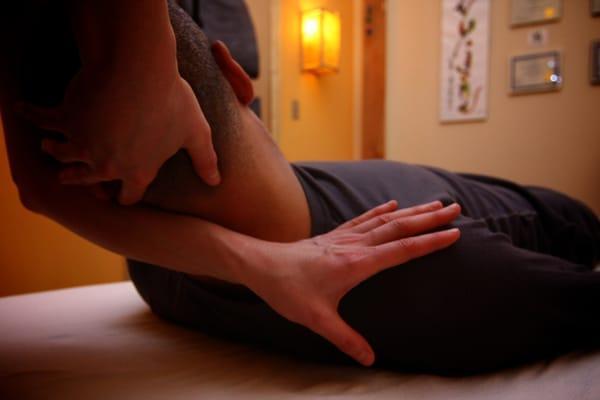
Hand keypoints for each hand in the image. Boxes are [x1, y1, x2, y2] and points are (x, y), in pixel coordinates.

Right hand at [16, 63, 219, 204]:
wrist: (140, 70)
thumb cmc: (172, 101)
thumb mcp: (196, 132)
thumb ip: (205, 160)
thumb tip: (217, 182)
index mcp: (139, 172)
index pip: (129, 197)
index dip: (123, 197)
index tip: (115, 196)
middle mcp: (108, 165)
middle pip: (87, 182)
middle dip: (79, 180)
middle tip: (70, 178)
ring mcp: (83, 145)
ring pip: (62, 157)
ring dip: (55, 151)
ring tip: (51, 146)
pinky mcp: (65, 120)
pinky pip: (42, 121)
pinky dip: (31, 115)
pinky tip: (25, 109)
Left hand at [242, 200, 460, 366]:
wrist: (260, 264)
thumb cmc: (286, 290)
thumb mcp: (316, 319)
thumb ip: (345, 338)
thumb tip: (369, 360)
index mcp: (356, 264)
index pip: (401, 250)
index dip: (429, 242)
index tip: (454, 233)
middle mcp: (354, 245)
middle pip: (399, 227)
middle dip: (429, 218)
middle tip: (455, 209)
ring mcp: (344, 237)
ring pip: (385, 219)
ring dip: (412, 211)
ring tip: (434, 203)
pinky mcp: (334, 235)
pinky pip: (363, 219)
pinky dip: (381, 210)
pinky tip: (392, 203)